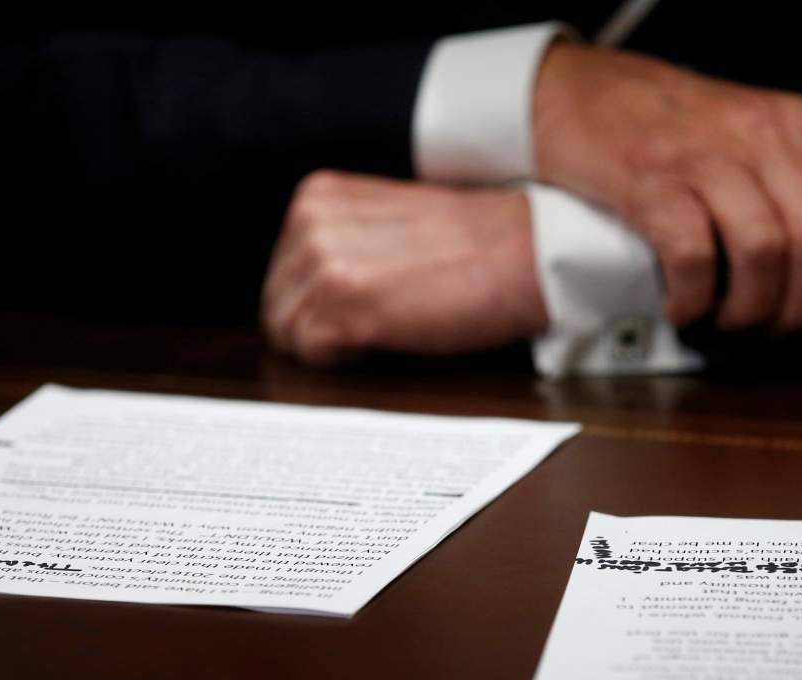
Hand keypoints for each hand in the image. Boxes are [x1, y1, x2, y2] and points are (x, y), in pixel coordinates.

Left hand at [261, 171, 546, 364]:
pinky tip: (383, 340)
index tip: (358, 304)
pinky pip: (310, 352)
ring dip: (329, 344)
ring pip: (285, 332)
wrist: (525, 251)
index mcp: (316, 197)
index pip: (279, 273)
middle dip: (314, 326)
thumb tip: (303, 287)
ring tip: (380, 329)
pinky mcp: (344, 304)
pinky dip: (342, 359)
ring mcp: (323, 262)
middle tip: (370, 325)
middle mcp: (310, 222)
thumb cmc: (468, 244)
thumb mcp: (383, 220)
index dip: (314, 301)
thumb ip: (338, 238)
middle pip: (275, 305)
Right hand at [532, 42, 801, 330]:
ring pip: (763, 250)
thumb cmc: (659, 119)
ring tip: (728, 319)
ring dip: (750, 305)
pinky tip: (683, 306)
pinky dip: (693, 295)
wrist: (577, 90)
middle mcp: (756, 137)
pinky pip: (692, 255)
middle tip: (776, 325)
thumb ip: (783, 170)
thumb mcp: (743, 125)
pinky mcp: (649, 184)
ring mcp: (702, 159)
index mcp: (790, 122)